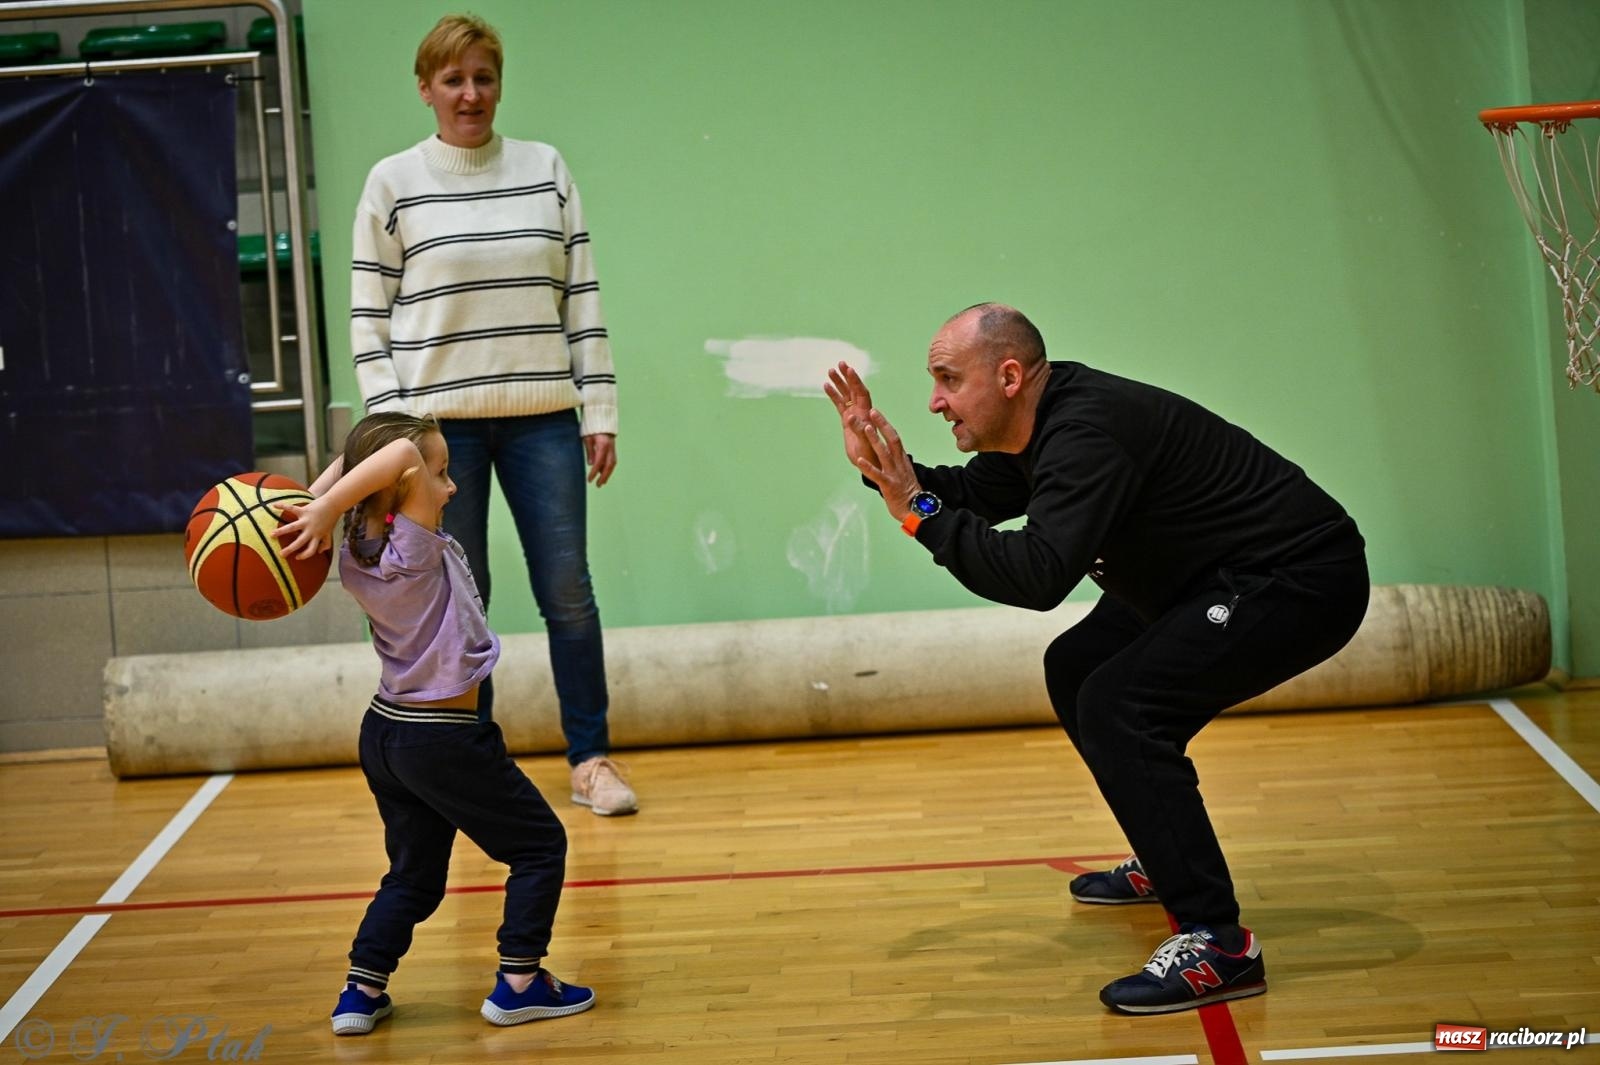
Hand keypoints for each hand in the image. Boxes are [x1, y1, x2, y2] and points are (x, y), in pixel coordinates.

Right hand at [271, 497, 341, 559]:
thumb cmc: (331, 519)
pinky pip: (291, 508)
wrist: (334, 504)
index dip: (305, 555)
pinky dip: (282, 506)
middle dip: (290, 549)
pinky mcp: (304, 510)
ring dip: (282, 531)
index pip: (311, 549)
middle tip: (281, 554)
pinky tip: (273, 505)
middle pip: (300, 542)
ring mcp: (307, 521)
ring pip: (292, 528)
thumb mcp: (329, 533)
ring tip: (272, 534)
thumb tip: (320, 552)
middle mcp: (311, 530)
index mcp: (317, 536)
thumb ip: (326, 543)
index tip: (297, 557)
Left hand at [585, 433, 616, 486]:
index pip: (599, 462)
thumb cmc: (591, 428)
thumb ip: (590, 451)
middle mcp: (610, 448)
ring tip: (602, 482)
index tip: (589, 480)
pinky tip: (603, 473)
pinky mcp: (612, 448)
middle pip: (609, 465)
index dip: (594, 472)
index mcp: (603, 445)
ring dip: (607, 474)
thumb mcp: (587, 439)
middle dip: (604, 476)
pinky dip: (608, 468)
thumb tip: (591, 464)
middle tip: (598, 485)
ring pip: (612, 464)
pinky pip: (612, 460)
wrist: (601, 419)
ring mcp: (613, 448)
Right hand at [823, 361, 877, 471]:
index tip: (849, 370)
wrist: (869, 463)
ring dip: (839, 382)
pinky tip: (826, 385)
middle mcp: (861, 411)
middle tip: (840, 363)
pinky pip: (840, 404)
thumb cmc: (869, 455)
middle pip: (854, 389)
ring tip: (830, 370)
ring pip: (846, 394)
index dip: (856, 381)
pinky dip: (834, 394)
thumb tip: (850, 417)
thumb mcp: (864, 443)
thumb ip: (858, 430)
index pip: (862, 393)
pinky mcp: (847, 419)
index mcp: (867, 414)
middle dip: (847, 376)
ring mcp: (854, 414)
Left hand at [851, 407, 922, 521]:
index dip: (884, 423)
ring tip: (865, 428)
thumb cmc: (909, 492)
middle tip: (871, 411)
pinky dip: (868, 467)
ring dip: (874, 439)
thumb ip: (897, 460)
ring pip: (884, 453)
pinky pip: (877, 474)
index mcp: (902, 459)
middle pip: (891, 439)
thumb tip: (890, 450)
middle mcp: (899, 463)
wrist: (917, 509)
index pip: (894, 437)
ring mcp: (894, 474)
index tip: (875, 412)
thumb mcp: (904, 472)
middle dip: (881, 424)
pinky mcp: (889, 486)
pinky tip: (859, 460)